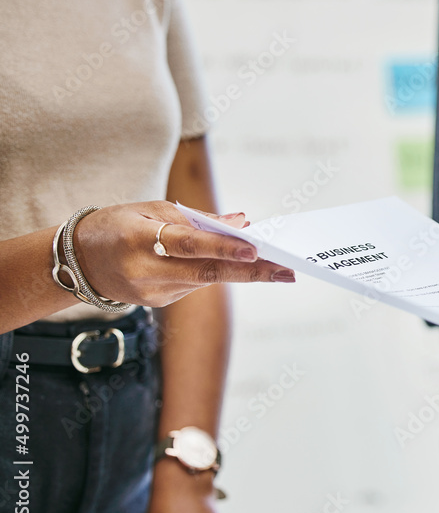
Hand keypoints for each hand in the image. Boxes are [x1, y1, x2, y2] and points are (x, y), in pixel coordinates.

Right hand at [73, 201, 293, 306]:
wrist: (77, 261)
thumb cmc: (118, 225)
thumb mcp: (150, 209)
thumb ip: (198, 218)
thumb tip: (242, 223)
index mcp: (140, 238)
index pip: (189, 244)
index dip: (223, 247)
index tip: (256, 248)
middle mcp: (146, 270)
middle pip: (207, 272)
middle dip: (252, 272)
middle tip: (288, 271)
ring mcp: (152, 292)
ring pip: (206, 280)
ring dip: (243, 272)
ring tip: (277, 265)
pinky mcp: (158, 303)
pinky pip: (195, 285)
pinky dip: (217, 273)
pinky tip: (238, 266)